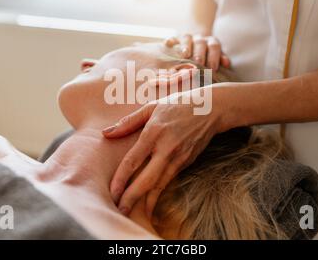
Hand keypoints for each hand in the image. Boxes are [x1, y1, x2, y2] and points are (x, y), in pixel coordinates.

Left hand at [102, 89, 222, 217]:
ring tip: (131, 213)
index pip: (133, 160)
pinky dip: (158, 194)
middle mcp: (166, 148)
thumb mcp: (152, 107)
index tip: (111, 192)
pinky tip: (148, 204)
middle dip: (132, 198)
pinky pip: (169, 181)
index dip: (121, 178)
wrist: (211, 110)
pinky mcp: (186, 162)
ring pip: (160, 185)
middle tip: (119, 211)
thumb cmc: (178, 105)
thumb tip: (106, 133)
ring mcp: (179, 157)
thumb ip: (128, 122)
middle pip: (147, 179)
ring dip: (145, 201)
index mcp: (154, 132)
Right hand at [165, 34, 229, 70]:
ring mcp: (187, 37)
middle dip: (200, 53)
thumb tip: (227, 64)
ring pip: (187, 39)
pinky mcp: (175, 39)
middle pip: (201, 43)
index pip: (214, 46)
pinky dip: (170, 41)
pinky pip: (172, 38)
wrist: (196, 40)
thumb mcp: (216, 55)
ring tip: (184, 55)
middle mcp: (199, 38)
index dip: (214, 56)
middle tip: (199, 63)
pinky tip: (167, 44)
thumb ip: (221, 59)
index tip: (213, 68)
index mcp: (210, 42)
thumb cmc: (207, 54)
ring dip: (186, 46)